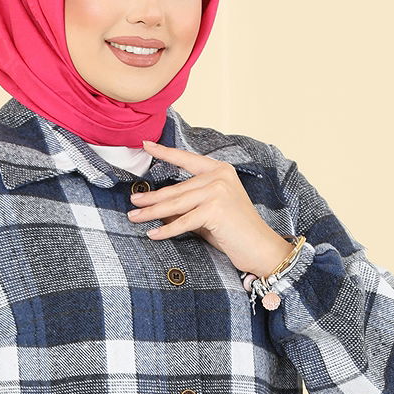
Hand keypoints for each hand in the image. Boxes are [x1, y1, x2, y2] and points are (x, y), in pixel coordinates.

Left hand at [131, 140, 292, 277]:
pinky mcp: (215, 209)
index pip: (186, 159)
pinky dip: (167, 229)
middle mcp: (220, 176)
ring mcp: (218, 191)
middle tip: (133, 202)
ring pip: (176, 204)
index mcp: (220, 170)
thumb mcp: (208, 212)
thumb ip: (187, 205)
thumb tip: (156, 207)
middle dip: (152, 197)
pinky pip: (183, 221)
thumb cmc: (235, 232)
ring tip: (134, 217)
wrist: (260, 248)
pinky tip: (153, 234)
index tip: (146, 145)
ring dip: (152, 212)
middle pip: (177, 188)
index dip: (165, 153)